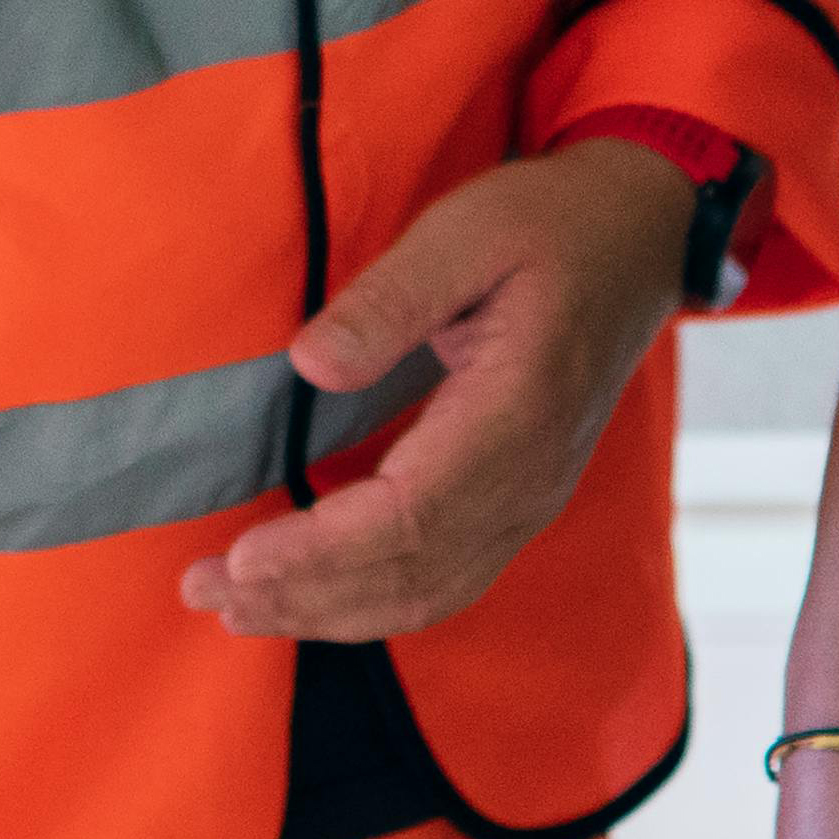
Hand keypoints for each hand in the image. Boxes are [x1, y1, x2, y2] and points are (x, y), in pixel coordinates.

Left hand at [182, 144, 693, 646]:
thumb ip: (390, 298)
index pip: (412, 518)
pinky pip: (446, 580)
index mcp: (520, 412)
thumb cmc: (549, 225)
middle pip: (412, 573)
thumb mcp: (466, 230)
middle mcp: (531, 477)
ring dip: (328, 612)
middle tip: (202, 588)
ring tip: (235, 606)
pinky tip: (310, 598)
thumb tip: (309, 363)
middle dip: (302, 596)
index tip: (241, 558)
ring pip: (427, 592)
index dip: (322, 552)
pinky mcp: (519, 502)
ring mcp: (531, 498)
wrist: (636, 239)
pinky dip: (372, 603)